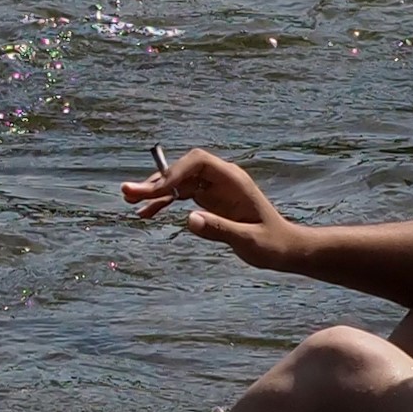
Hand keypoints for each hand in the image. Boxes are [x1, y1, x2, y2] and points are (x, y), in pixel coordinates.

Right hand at [124, 147, 302, 267]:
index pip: (198, 163)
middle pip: (182, 170)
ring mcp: (214, 188)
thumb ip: (220, 229)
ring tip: (130, 202)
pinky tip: (146, 213)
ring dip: (155, 191)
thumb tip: (189, 220)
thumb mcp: (248, 241)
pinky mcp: (209, 199)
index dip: (173, 173)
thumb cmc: (272, 244)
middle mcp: (221, 179)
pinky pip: (181, 195)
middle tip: (128, 193)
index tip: (154, 191)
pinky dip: (163, 202)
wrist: (284, 248)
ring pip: (178, 181)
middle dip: (156, 181)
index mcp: (233, 180)